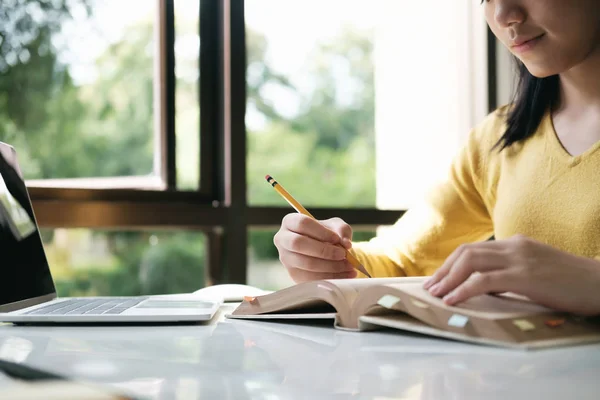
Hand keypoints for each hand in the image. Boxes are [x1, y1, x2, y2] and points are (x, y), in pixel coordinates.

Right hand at [274, 214, 356, 282]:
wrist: (324, 251)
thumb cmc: (328, 234)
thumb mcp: (336, 227)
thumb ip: (342, 231)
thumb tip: (346, 244)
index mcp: (290, 222)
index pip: (302, 223)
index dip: (321, 232)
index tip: (337, 239)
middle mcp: (283, 240)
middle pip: (298, 244)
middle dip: (324, 250)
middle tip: (343, 254)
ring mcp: (286, 259)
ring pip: (307, 263)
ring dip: (331, 266)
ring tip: (349, 265)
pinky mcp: (294, 275)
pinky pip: (312, 278)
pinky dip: (332, 277)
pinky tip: (345, 274)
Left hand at [423, 235, 599, 315]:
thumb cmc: (571, 282)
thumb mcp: (536, 272)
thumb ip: (511, 274)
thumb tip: (485, 288)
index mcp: (516, 244)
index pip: (473, 250)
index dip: (451, 264)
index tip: (438, 279)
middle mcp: (514, 247)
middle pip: (466, 253)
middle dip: (444, 271)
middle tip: (430, 288)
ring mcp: (519, 259)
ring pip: (470, 263)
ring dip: (448, 279)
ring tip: (436, 295)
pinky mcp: (524, 276)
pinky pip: (484, 281)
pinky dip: (463, 289)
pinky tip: (453, 300)